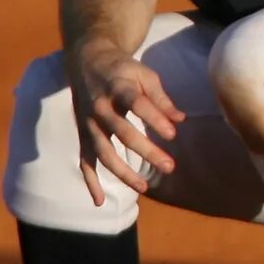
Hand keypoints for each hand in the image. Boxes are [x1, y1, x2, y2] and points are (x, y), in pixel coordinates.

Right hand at [70, 50, 182, 204]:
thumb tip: (181, 119)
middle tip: (169, 166)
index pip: (137, 105)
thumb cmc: (122, 69)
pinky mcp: (82, 135)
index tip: (172, 134)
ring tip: (144, 187)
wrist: (86, 61)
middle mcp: (100, 107)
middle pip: (122, 132)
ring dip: (122, 172)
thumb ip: (161, 97)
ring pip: (103, 152)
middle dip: (145, 151)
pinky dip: (90, 182)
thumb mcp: (144, 74)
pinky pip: (84, 161)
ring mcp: (88, 124)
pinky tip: (100, 202)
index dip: (154, 119)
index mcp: (117, 88)